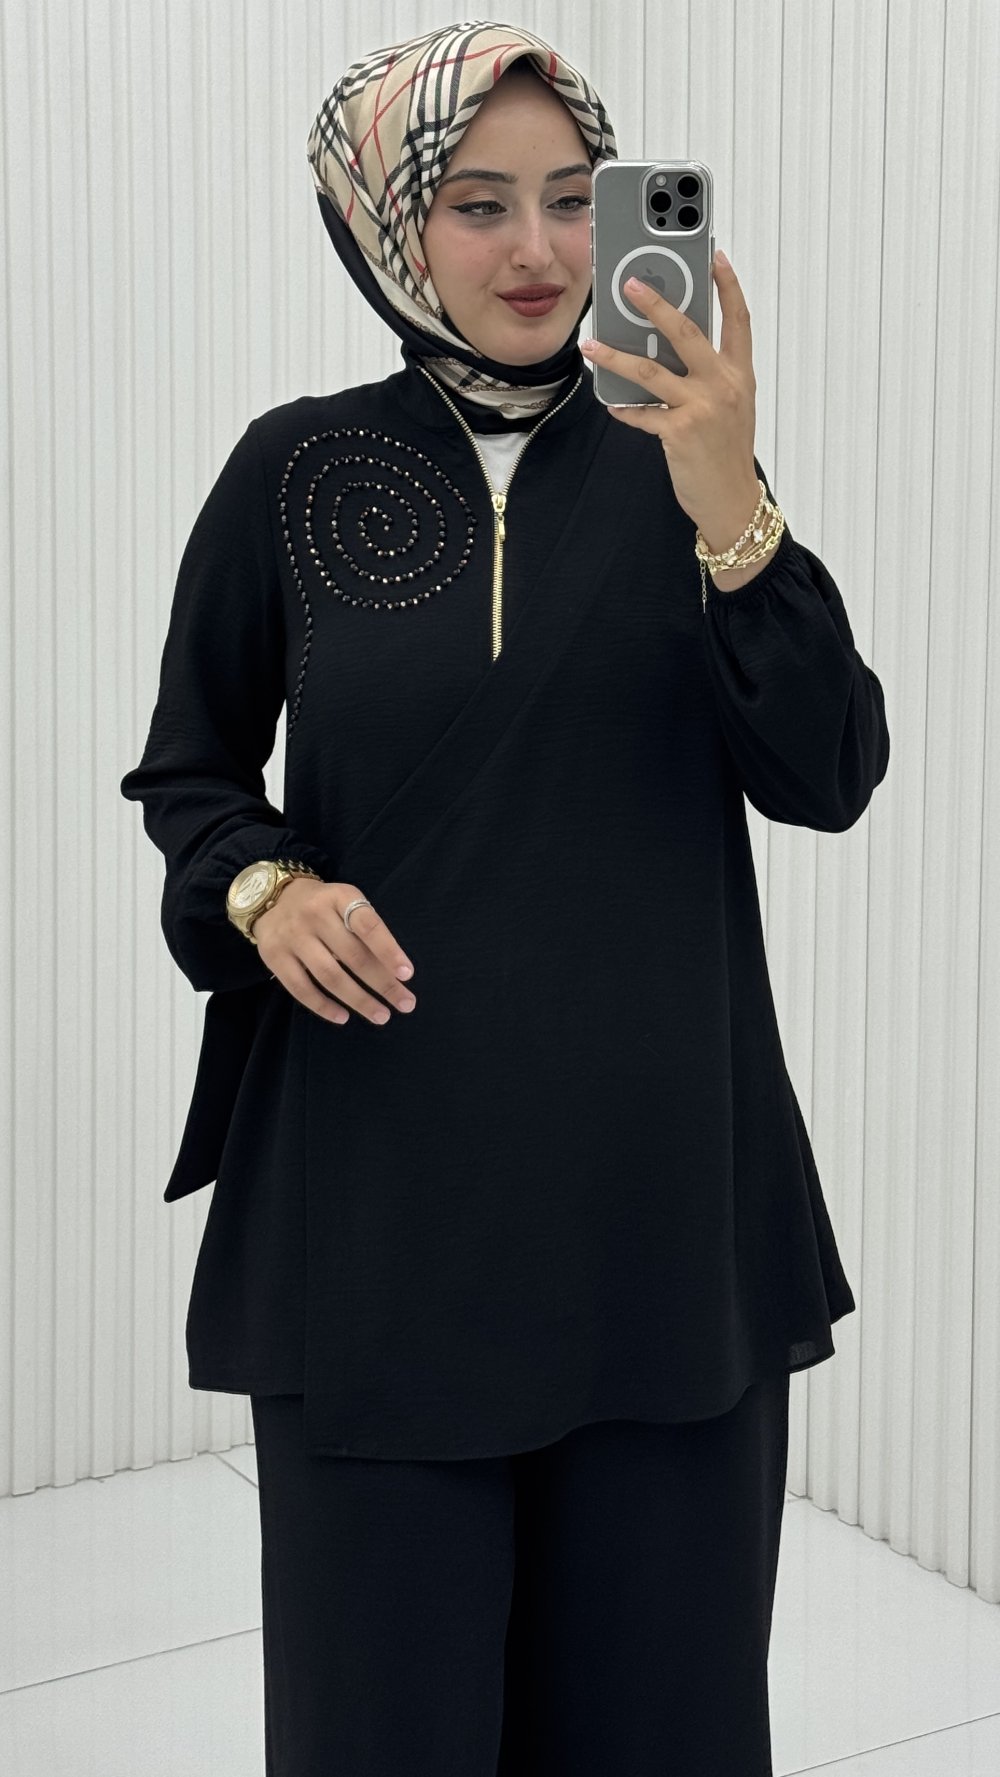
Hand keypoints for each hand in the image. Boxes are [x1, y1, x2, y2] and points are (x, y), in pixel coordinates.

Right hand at [253, 877, 416, 1026]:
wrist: (274, 898)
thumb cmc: (324, 907)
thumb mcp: (346, 903)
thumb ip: (366, 930)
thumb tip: (395, 972)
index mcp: (340, 897)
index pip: (368, 925)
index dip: (389, 950)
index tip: (407, 974)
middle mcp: (315, 914)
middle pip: (353, 956)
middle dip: (383, 984)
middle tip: (406, 1003)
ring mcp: (293, 936)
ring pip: (330, 976)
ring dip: (359, 1000)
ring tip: (381, 1015)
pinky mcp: (274, 956)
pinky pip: (301, 988)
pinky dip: (324, 1006)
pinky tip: (343, 1017)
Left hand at [580, 250, 759, 553]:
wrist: (732, 501)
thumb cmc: (727, 454)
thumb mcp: (731, 407)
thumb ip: (708, 376)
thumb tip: (669, 352)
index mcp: (740, 375)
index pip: (737, 320)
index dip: (727, 286)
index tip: (715, 257)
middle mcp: (723, 385)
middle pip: (687, 332)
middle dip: (656, 303)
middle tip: (630, 284)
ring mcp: (702, 408)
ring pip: (650, 370)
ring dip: (615, 355)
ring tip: (591, 344)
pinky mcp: (679, 433)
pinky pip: (641, 413)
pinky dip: (623, 408)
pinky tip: (610, 402)